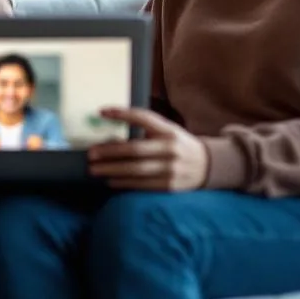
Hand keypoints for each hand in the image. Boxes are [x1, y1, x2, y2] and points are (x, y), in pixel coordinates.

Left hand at [87, 107, 208, 190]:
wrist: (207, 165)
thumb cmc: (178, 145)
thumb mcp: (167, 131)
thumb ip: (146, 131)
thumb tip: (111, 137)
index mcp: (169, 130)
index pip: (143, 118)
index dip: (122, 114)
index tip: (101, 112)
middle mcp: (171, 148)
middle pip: (135, 149)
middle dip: (110, 151)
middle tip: (91, 153)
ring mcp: (171, 168)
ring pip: (136, 170)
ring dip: (113, 170)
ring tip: (95, 169)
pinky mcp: (170, 186)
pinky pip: (143, 185)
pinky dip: (125, 183)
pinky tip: (111, 181)